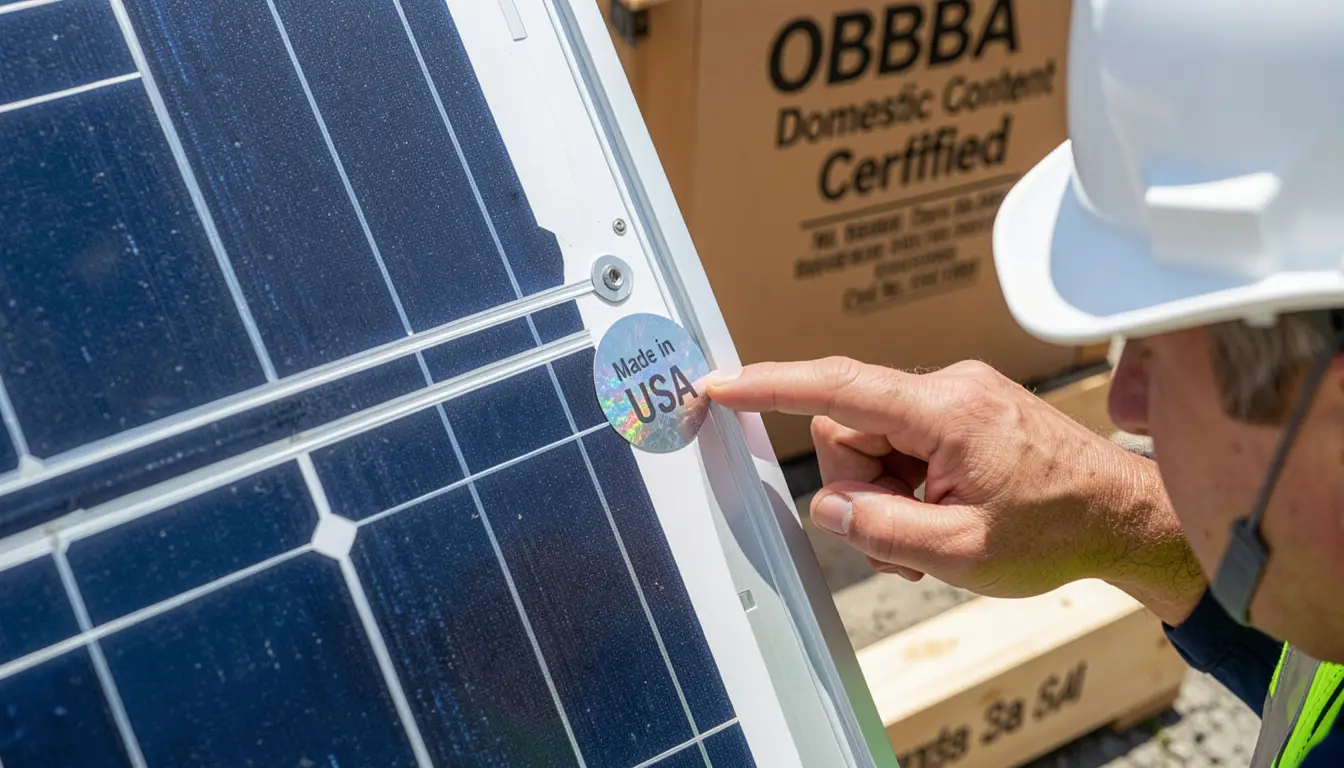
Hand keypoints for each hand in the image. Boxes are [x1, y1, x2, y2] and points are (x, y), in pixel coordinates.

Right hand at [707, 357, 1204, 624]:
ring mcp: (958, 395)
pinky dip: (907, 484)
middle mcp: (948, 388)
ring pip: (872, 440)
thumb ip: (881, 531)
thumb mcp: (962, 553)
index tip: (719, 385)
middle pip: (849, 428)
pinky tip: (943, 516)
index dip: (770, 385)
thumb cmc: (1059, 533)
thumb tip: (824, 506)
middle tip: (906, 534)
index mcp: (946, 412)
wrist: (1129, 517)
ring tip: (935, 531)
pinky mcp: (965, 410)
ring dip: (887, 492)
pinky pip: (903, 442)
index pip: (838, 388)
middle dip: (861, 486)